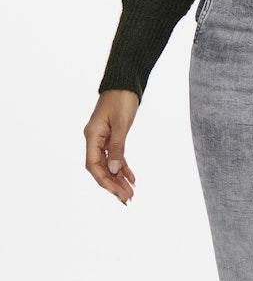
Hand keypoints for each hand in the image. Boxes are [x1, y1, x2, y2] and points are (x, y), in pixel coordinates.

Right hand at [84, 90, 138, 204]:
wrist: (125, 82)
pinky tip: (132, 178)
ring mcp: (103, 139)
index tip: (118, 192)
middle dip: (113, 185)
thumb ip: (117, 147)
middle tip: (127, 198)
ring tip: (130, 193)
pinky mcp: (112, 136)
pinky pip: (116, 157)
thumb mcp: (120, 123)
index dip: (104, 181)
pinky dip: (124, 168)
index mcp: (92, 136)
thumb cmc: (121, 98)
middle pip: (101, 168)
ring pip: (109, 164)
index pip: (93, 165)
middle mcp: (95, 139)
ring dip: (119, 179)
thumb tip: (114, 170)